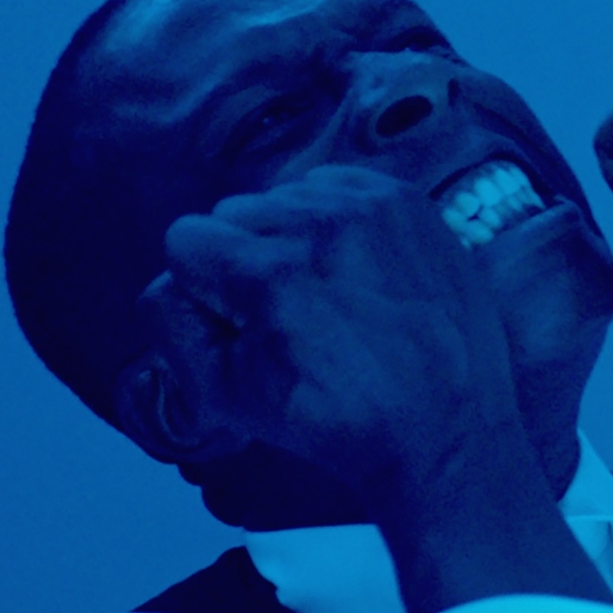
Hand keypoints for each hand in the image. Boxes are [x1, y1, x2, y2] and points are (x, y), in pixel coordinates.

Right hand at [152, 165, 543, 526]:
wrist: (441, 427)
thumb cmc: (334, 420)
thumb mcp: (224, 395)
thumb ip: (170, 320)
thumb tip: (174, 276)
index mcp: (268, 274)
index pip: (186, 239)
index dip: (207, 288)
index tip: (246, 324)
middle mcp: (319, 225)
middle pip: (234, 212)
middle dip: (247, 260)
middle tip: (292, 316)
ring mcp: (369, 207)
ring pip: (285, 196)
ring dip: (292, 238)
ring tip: (330, 296)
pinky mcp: (406, 202)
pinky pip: (335, 184)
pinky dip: (334, 220)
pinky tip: (354, 270)